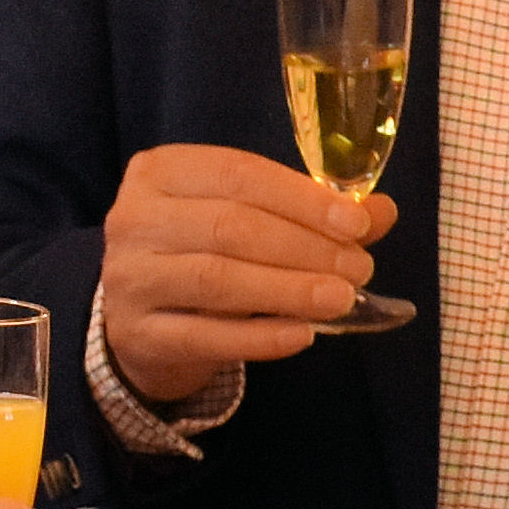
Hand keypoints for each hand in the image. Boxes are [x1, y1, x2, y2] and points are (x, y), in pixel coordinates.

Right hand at [98, 143, 392, 403]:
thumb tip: (380, 212)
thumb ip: (309, 212)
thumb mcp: (248, 219)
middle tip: (358, 269)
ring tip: (340, 300)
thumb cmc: (201, 253)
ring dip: (288, 289)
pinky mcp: (136, 334)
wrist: (140, 322)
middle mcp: (134, 219)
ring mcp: (128, 278)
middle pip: (230, 226)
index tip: (357, 224)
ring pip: (217, 279)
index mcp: (161, 171)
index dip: (302, 199)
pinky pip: (205, 336)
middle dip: (304, 247)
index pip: (238, 174)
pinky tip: (303, 335)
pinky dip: (260, 336)